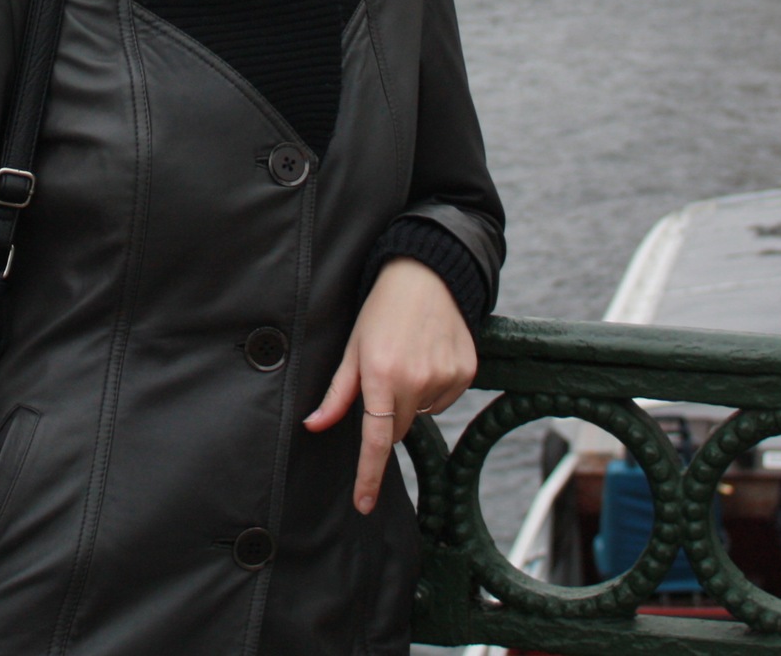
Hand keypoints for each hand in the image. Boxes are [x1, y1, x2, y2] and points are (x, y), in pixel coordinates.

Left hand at [302, 258, 476, 514]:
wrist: (429, 274)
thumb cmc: (381, 310)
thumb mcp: (352, 348)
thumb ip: (337, 394)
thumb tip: (313, 426)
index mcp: (381, 376)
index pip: (376, 440)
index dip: (368, 475)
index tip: (363, 504)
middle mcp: (416, 381)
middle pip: (399, 428)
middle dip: (389, 414)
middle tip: (385, 377)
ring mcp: (446, 378)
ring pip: (423, 413)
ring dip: (413, 398)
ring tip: (409, 357)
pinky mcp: (467, 372)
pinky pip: (446, 398)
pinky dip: (435, 386)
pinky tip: (429, 355)